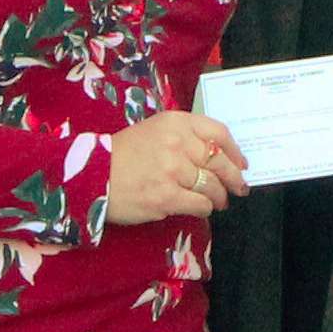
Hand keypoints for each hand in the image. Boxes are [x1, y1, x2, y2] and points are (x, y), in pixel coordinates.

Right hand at [107, 111, 249, 227]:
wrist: (91, 176)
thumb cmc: (121, 155)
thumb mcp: (154, 131)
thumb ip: (183, 137)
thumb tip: (216, 156)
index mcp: (175, 122)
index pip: (219, 133)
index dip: (235, 151)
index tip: (241, 163)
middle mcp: (176, 143)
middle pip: (219, 161)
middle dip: (234, 178)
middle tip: (238, 188)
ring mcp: (172, 171)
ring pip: (212, 186)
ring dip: (218, 197)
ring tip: (217, 201)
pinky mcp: (166, 197)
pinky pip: (199, 205)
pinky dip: (204, 209)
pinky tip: (200, 209)